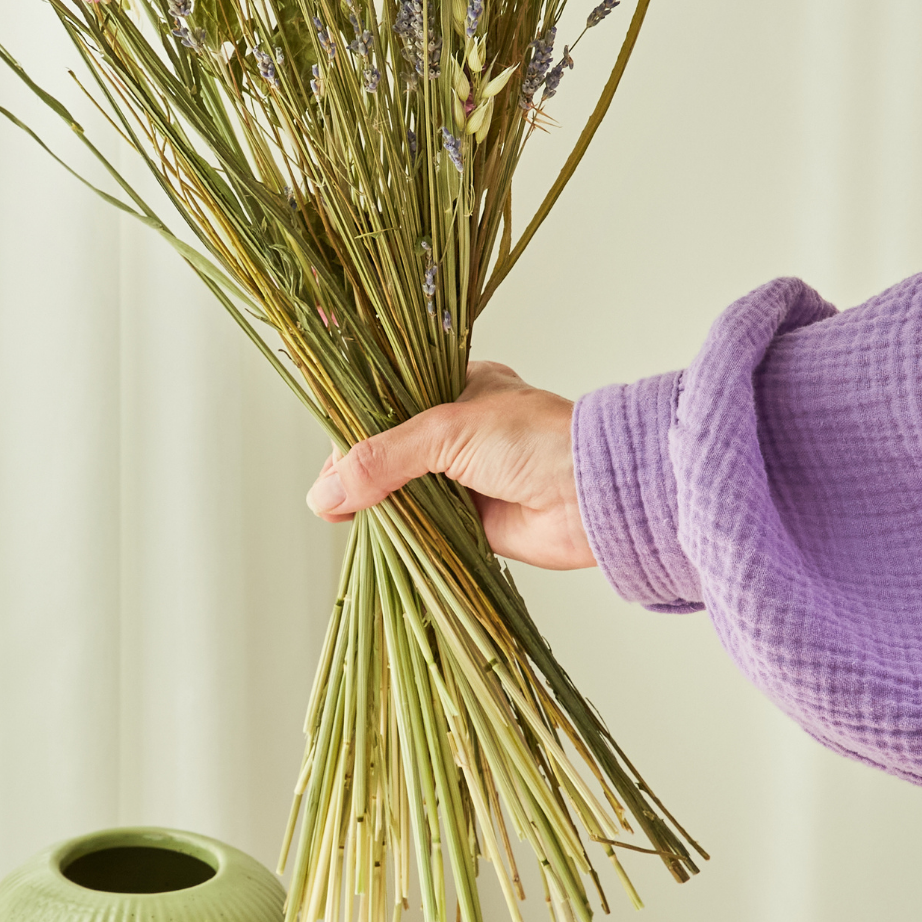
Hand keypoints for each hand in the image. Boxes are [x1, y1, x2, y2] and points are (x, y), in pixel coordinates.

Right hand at [304, 361, 596, 569]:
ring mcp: (461, 475)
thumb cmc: (538, 441)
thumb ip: (384, 459)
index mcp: (454, 387)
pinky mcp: (469, 519)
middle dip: (355, 469)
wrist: (597, 497)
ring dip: (372, 502)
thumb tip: (325, 493)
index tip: (324, 440)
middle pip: (386, 447)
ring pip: (399, 488)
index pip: (386, 399)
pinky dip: (395, 531)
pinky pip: (419, 524)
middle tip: (327, 491)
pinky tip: (367, 533)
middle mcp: (455, 429)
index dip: (353, 420)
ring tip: (337, 513)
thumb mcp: (448, 433)